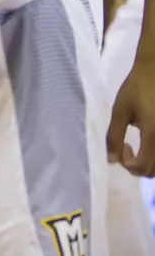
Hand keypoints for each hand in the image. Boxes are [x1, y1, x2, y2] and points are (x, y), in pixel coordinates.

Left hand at [109, 57, 154, 174]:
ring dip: (148, 164)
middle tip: (126, 148)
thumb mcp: (120, 111)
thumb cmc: (137, 88)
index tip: (122, 146)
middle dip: (136, 166)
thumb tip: (111, 160)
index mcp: (153, 134)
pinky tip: (148, 143)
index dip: (127, 163)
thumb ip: (114, 136)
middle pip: (153, 172)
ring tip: (138, 147)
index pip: (142, 167)